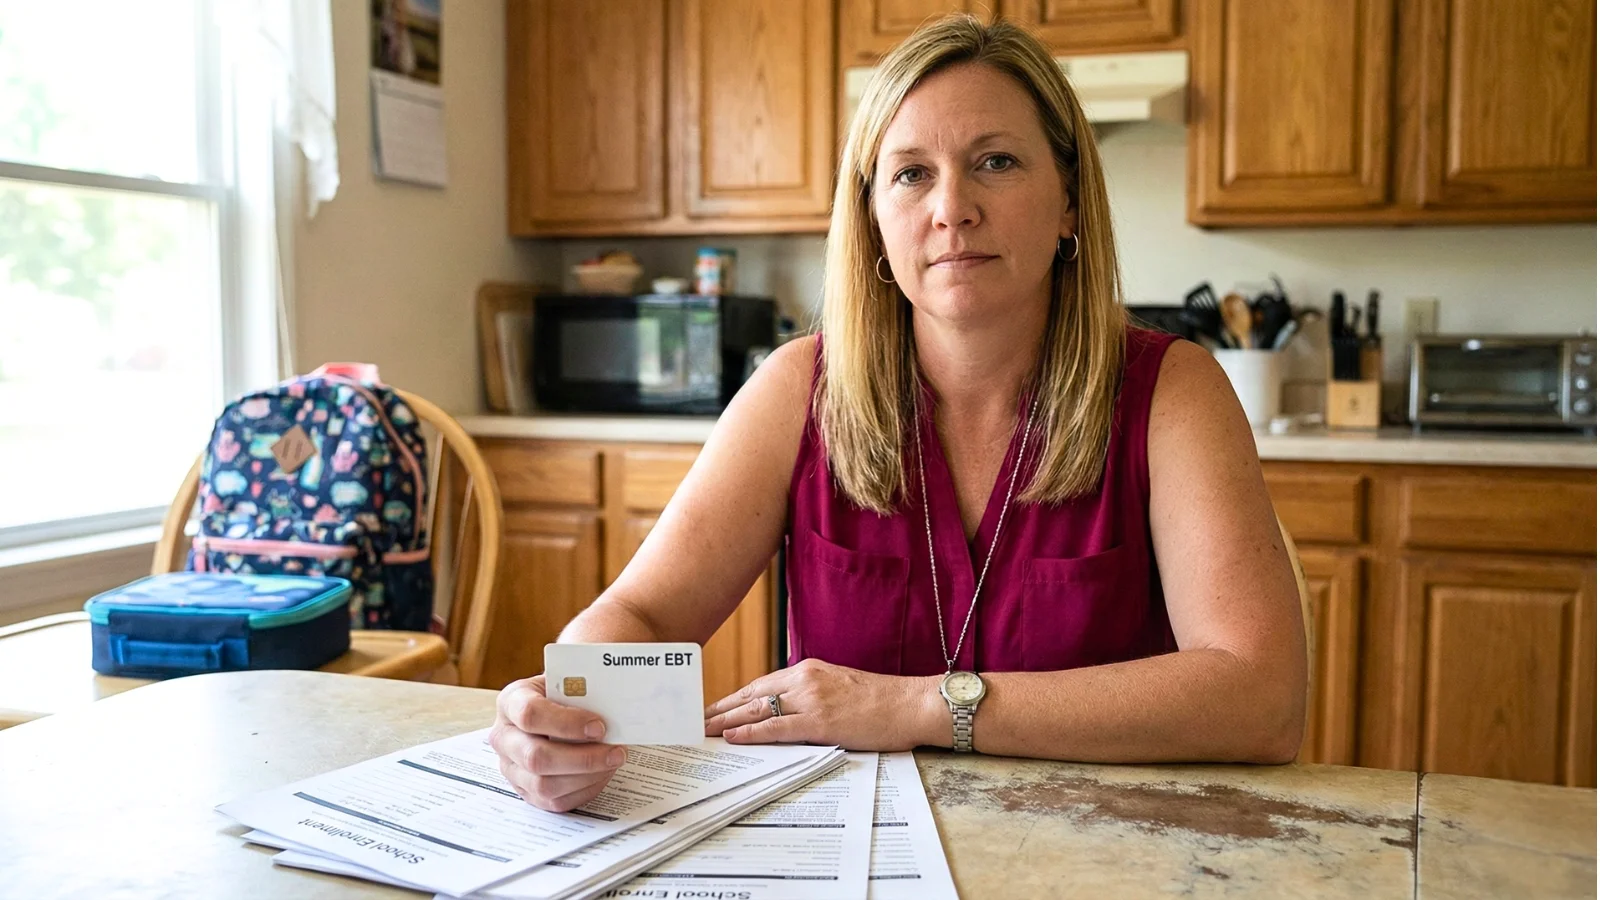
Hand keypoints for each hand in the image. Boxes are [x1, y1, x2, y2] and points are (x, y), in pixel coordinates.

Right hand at [490, 675, 627, 811]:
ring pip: (545, 785)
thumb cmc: (561, 697)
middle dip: (582, 758)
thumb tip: (615, 701)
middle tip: (615, 751)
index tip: (599, 726)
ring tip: (612, 761)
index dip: (566, 722)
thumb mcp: (566, 683)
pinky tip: (602, 773)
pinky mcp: (526, 792)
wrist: (551, 712)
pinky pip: (555, 801)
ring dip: (587, 776)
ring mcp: (512, 769)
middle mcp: (504, 738)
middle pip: (535, 757)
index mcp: (510, 702)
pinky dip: (584, 789)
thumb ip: (582, 691)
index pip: (530, 714)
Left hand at [703, 658, 943, 750]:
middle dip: (720, 710)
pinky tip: (732, 737)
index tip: (711, 709)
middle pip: (751, 694)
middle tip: (694, 721)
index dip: (732, 698)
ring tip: (702, 731)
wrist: (911, 703)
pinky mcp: (821, 720)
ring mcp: (812, 698)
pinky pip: (777, 727)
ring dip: (726, 722)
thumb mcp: (838, 687)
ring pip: (757, 710)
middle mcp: (805, 679)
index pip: (759, 684)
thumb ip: (810, 694)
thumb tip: (785, 711)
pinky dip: (751, 732)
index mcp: (808, 669)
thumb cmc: (880, 701)